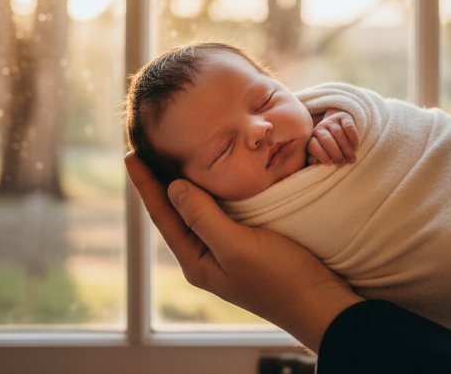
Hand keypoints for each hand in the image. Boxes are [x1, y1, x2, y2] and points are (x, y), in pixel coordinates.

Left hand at [125, 152, 361, 350]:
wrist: (320, 302)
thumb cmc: (280, 278)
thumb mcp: (237, 246)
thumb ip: (203, 217)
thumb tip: (173, 187)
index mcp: (196, 260)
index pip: (162, 215)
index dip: (145, 183)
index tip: (130, 153)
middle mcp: (206, 256)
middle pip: (174, 212)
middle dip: (158, 181)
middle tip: (144, 148)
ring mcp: (227, 250)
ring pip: (197, 210)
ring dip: (182, 184)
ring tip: (169, 157)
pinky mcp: (248, 243)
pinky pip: (219, 211)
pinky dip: (210, 190)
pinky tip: (213, 178)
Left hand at [307, 108, 358, 165]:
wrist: (341, 130)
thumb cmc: (330, 149)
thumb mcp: (322, 155)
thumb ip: (318, 161)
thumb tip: (317, 164)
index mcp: (312, 138)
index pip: (313, 145)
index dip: (321, 155)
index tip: (330, 163)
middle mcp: (320, 128)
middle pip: (326, 139)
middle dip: (335, 153)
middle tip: (342, 163)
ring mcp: (331, 121)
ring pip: (338, 134)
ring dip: (346, 148)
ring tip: (351, 159)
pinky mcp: (343, 116)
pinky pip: (348, 127)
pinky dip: (353, 138)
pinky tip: (356, 147)